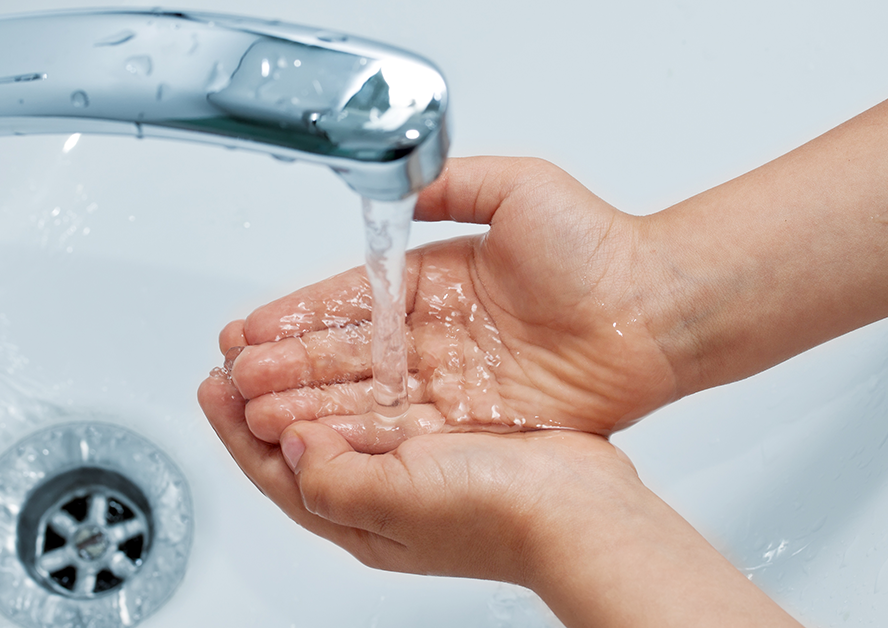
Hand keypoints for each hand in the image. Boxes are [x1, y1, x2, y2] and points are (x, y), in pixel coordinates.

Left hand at [196, 371, 636, 583]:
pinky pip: (385, 396)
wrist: (580, 511)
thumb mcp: (393, 502)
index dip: (235, 429)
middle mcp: (379, 491)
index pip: (274, 472)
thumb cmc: (498, 516)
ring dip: (306, 375)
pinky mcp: (447, 432)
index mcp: (356, 516)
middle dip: (264, 394)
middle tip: (236, 351)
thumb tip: (293, 444)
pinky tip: (353, 345)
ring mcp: (413, 462)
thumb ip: (330, 478)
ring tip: (279, 340)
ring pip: (340, 411)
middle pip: (301, 437)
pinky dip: (359, 370)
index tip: (211, 383)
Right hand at [223, 156, 678, 451]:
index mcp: (434, 282)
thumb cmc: (598, 246)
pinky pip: (405, 430)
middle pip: (346, 357)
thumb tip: (401, 189)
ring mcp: (452, 382)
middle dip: (286, 368)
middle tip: (234, 377)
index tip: (251, 329)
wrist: (653, 309)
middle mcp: (435, 336)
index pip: (349, 303)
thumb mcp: (517, 188)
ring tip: (253, 412)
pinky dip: (356, 436)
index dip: (297, 318)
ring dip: (308, 406)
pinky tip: (312, 439)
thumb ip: (451, 187)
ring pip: (365, 398)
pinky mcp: (475, 421)